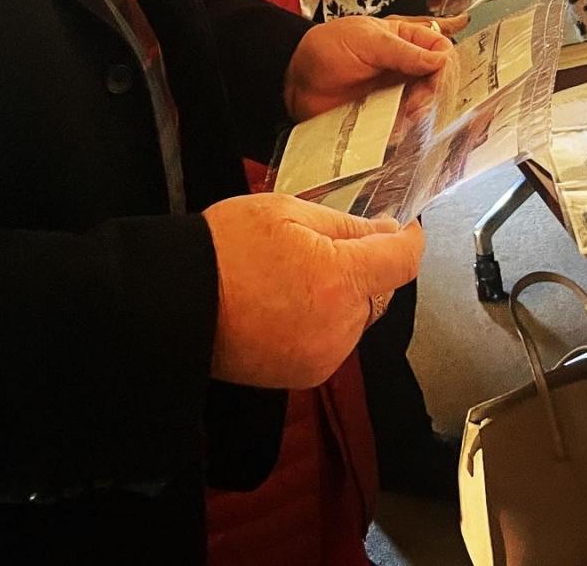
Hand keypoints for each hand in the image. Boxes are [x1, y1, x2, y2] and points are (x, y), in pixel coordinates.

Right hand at [204, 194, 424, 387]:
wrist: (177, 303)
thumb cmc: (226, 248)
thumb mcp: (286, 211)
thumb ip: (345, 225)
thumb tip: (387, 232)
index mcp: (339, 280)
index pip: (402, 262)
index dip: (409, 239)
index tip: (404, 227)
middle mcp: (340, 326)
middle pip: (379, 292)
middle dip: (364, 267)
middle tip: (322, 243)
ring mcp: (324, 356)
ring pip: (356, 317)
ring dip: (341, 296)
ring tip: (294, 275)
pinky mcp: (305, 375)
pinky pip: (332, 340)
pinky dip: (322, 321)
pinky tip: (286, 303)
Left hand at [283, 14, 463, 120]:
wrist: (295, 80)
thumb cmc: (327, 49)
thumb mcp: (366, 40)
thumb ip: (402, 51)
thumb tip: (441, 60)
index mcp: (405, 40)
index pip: (441, 51)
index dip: (444, 65)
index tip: (435, 76)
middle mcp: (405, 68)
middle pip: (438, 82)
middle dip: (434, 94)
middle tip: (417, 103)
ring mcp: (396, 95)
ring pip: (426, 107)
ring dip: (422, 114)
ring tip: (407, 117)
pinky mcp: (384, 119)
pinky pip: (405, 128)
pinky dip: (407, 131)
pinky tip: (399, 131)